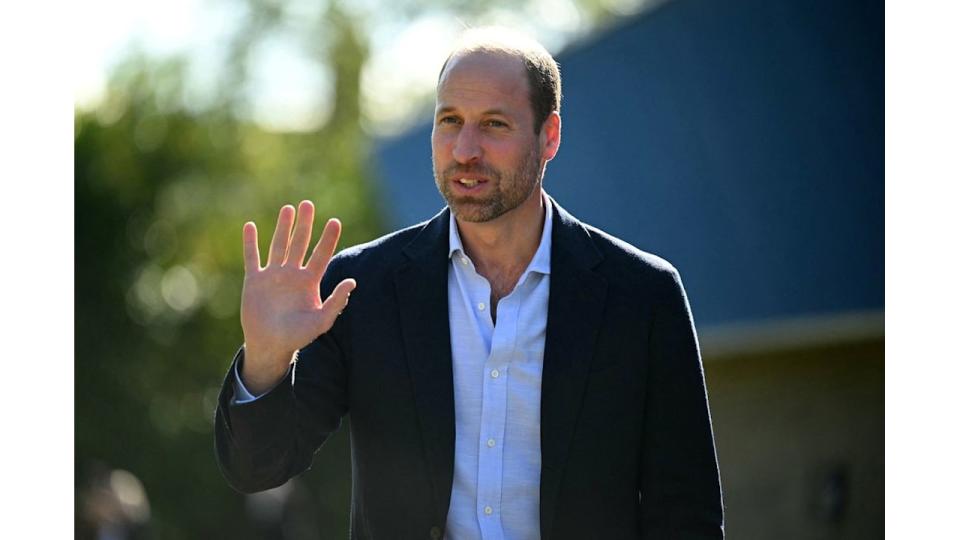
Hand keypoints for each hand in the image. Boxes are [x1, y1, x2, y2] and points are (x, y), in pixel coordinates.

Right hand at [239, 200, 356, 393]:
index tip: (334, 221)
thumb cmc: (298, 336)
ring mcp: (273, 275)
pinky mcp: (254, 280)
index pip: (321, 255)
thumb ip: (337, 302)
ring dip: (283, 227)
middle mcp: (293, 274)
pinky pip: (252, 257)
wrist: (270, 345)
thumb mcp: (321, 321)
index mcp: (310, 281)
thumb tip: (353, 282)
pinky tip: (250, 226)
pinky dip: (251, 242)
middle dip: (304, 224)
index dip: (328, 238)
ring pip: (279, 245)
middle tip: (307, 204)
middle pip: (300, 243)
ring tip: (288, 208)